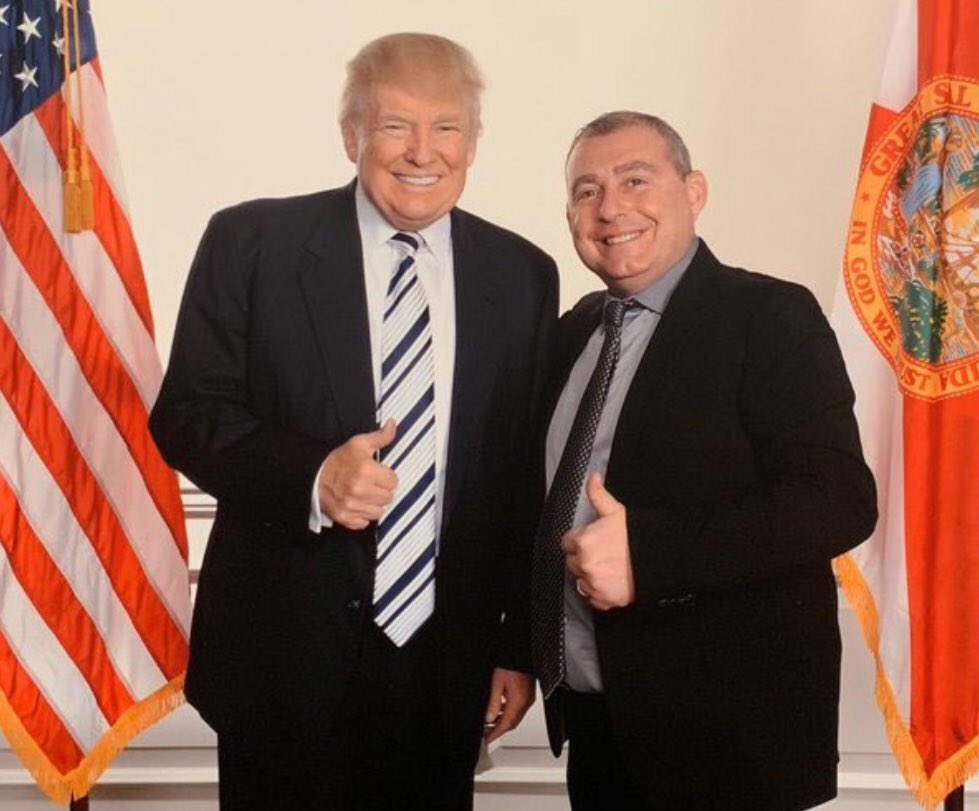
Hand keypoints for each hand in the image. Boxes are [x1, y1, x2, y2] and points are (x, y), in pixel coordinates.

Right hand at [318, 420, 397, 529]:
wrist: (313, 476)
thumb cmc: (338, 460)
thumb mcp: (358, 444)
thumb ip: (380, 437)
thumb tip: (393, 424)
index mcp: (366, 470)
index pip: (393, 481)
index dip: (387, 477)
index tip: (378, 474)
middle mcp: (360, 490)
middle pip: (388, 497)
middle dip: (381, 490)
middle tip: (370, 484)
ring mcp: (352, 506)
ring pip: (379, 512)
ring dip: (374, 504)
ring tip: (364, 494)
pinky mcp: (345, 517)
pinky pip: (365, 522)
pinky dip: (362, 515)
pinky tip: (356, 504)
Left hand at [483, 668, 534, 742]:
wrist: (521, 652)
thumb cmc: (511, 663)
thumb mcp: (497, 683)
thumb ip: (493, 703)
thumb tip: (489, 718)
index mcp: (519, 701)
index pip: (506, 724)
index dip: (495, 734)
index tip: (487, 739)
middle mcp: (526, 702)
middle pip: (512, 723)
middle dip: (498, 730)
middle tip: (486, 733)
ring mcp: (528, 698)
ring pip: (515, 717)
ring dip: (503, 721)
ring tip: (489, 723)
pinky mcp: (528, 694)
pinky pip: (518, 708)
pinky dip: (508, 713)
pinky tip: (499, 710)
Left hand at [562, 473, 634, 609]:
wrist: (660, 562)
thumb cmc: (639, 537)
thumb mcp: (616, 512)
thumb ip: (598, 495)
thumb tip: (592, 477)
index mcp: (584, 542)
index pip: (567, 542)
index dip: (579, 540)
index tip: (591, 540)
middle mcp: (585, 564)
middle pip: (572, 562)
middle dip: (583, 557)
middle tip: (603, 554)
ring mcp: (594, 583)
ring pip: (581, 580)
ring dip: (590, 575)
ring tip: (609, 567)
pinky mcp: (603, 599)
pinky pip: (593, 597)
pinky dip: (600, 591)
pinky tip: (612, 580)